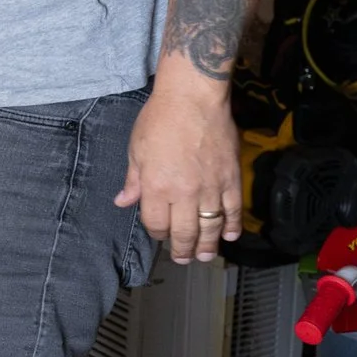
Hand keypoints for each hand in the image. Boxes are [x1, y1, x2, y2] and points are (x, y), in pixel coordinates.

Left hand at [115, 78, 241, 264]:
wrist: (194, 98)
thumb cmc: (160, 119)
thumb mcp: (136, 149)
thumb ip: (133, 180)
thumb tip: (123, 202)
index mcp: (157, 187)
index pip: (156, 224)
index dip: (157, 233)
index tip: (159, 233)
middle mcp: (184, 193)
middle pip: (185, 232)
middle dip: (183, 249)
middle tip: (184, 258)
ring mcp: (210, 188)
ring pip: (210, 227)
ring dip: (207, 245)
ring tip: (204, 256)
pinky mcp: (231, 179)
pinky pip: (233, 210)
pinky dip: (231, 225)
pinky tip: (229, 235)